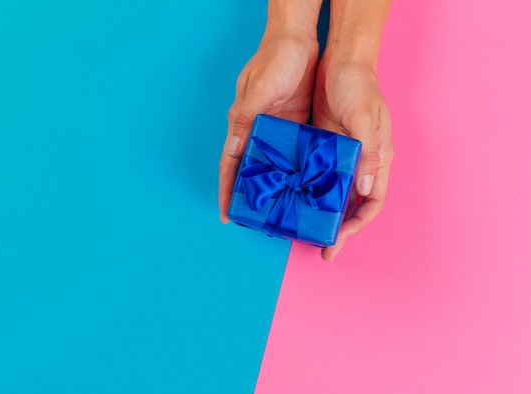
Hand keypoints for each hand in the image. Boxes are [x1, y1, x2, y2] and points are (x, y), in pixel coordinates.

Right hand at [218, 32, 318, 222]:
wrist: (299, 37)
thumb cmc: (274, 59)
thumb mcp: (258, 89)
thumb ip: (246, 119)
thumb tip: (234, 149)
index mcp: (243, 122)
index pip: (230, 163)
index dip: (227, 189)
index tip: (227, 214)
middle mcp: (257, 130)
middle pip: (250, 169)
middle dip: (250, 194)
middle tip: (257, 220)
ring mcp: (277, 128)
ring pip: (273, 165)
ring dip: (276, 185)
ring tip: (283, 209)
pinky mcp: (295, 124)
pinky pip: (294, 153)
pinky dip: (296, 170)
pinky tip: (304, 185)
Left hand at [313, 57, 393, 260]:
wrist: (341, 61)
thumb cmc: (359, 87)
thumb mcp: (365, 118)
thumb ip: (367, 155)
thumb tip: (363, 191)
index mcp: (376, 159)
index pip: (372, 203)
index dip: (357, 225)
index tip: (337, 241)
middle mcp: (361, 163)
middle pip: (352, 205)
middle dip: (339, 229)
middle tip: (322, 249)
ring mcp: (342, 156)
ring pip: (334, 194)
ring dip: (322, 212)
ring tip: (304, 229)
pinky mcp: (324, 147)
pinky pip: (317, 176)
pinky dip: (308, 190)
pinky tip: (293, 199)